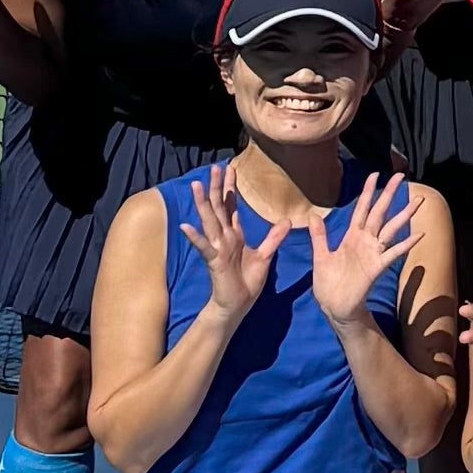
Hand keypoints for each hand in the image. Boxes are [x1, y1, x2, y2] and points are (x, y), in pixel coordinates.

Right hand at [174, 164, 286, 325]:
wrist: (236, 305)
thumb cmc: (246, 281)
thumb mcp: (265, 255)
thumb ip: (274, 238)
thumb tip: (286, 220)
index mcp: (235, 235)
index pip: (230, 206)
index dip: (230, 188)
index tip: (230, 169)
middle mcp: (224, 238)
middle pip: (219, 207)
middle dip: (217, 187)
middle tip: (215, 167)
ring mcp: (217, 248)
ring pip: (209, 221)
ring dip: (203, 204)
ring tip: (196, 185)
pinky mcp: (214, 261)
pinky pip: (204, 247)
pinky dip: (195, 237)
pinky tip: (186, 226)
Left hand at [308, 173, 417, 327]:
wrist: (334, 307)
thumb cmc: (328, 284)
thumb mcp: (320, 256)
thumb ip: (319, 236)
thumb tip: (313, 216)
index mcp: (351, 237)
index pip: (361, 209)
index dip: (367, 192)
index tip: (374, 175)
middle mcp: (365, 241)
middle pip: (379, 212)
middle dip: (389, 194)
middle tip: (401, 176)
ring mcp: (373, 253)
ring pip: (390, 229)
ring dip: (404, 214)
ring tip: (418, 200)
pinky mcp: (377, 267)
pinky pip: (393, 253)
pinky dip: (406, 244)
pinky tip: (418, 234)